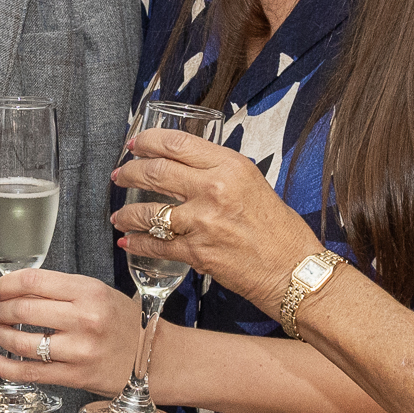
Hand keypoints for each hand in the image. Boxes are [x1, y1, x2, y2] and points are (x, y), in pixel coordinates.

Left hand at [0, 269, 141, 399]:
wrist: (157, 359)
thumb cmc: (128, 324)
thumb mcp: (101, 294)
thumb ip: (64, 290)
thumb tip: (20, 289)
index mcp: (90, 292)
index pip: (35, 281)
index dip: (8, 284)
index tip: (0, 289)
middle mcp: (85, 319)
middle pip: (24, 309)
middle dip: (1, 309)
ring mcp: (80, 350)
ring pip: (22, 342)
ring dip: (1, 335)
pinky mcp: (76, 376)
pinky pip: (30, 373)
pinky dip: (5, 366)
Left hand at [111, 131, 319, 305]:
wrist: (294, 270)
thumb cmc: (280, 230)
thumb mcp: (253, 184)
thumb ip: (220, 173)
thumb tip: (186, 168)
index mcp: (231, 166)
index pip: (177, 144)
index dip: (148, 141)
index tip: (135, 145)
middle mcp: (215, 189)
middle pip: (156, 172)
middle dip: (130, 173)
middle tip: (120, 176)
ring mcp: (203, 222)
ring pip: (149, 211)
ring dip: (127, 213)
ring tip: (119, 215)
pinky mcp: (197, 252)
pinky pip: (156, 245)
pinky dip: (137, 244)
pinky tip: (129, 242)